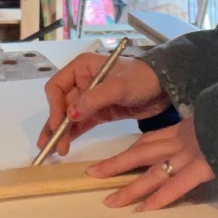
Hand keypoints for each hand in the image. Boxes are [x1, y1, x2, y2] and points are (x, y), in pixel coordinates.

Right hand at [36, 52, 169, 157]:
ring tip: (53, 150)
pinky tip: (66, 145)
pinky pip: (82, 123)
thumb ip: (93, 99)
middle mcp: (82, 81)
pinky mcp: (100, 111)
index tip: (59, 125)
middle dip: (55, 124)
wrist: (166, 87)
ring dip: (61, 132)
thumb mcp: (118, 86)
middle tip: (50, 146)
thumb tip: (70, 115)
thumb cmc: (142, 79)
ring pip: (69, 116)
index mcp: (82, 67)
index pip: (57, 87)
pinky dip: (73, 133)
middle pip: (61, 104)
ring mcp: (91, 97)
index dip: (55, 107)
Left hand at [87, 120, 215, 210]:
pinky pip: (177, 185)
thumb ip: (207, 129)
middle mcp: (182, 140)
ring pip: (153, 172)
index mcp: (186, 128)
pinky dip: (160, 198)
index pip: (151, 139)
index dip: (131, 150)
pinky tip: (144, 209)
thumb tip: (205, 137)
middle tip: (93, 174)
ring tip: (110, 201)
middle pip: (141, 153)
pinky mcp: (204, 166)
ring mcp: (191, 153)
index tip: (114, 159)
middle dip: (117, 165)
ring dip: (130, 188)